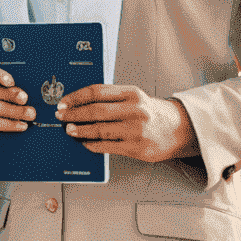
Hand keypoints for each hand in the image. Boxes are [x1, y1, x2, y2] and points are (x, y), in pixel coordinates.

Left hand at [57, 85, 199, 162]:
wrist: (179, 129)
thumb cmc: (150, 112)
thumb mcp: (134, 98)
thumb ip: (111, 98)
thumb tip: (78, 103)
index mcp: (132, 93)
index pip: (97, 91)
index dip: (76, 97)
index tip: (63, 102)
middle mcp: (135, 110)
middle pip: (96, 111)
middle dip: (74, 114)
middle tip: (61, 117)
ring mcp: (137, 130)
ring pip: (101, 129)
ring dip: (81, 130)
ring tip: (69, 130)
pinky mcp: (138, 148)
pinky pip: (109, 146)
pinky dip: (93, 144)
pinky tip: (85, 143)